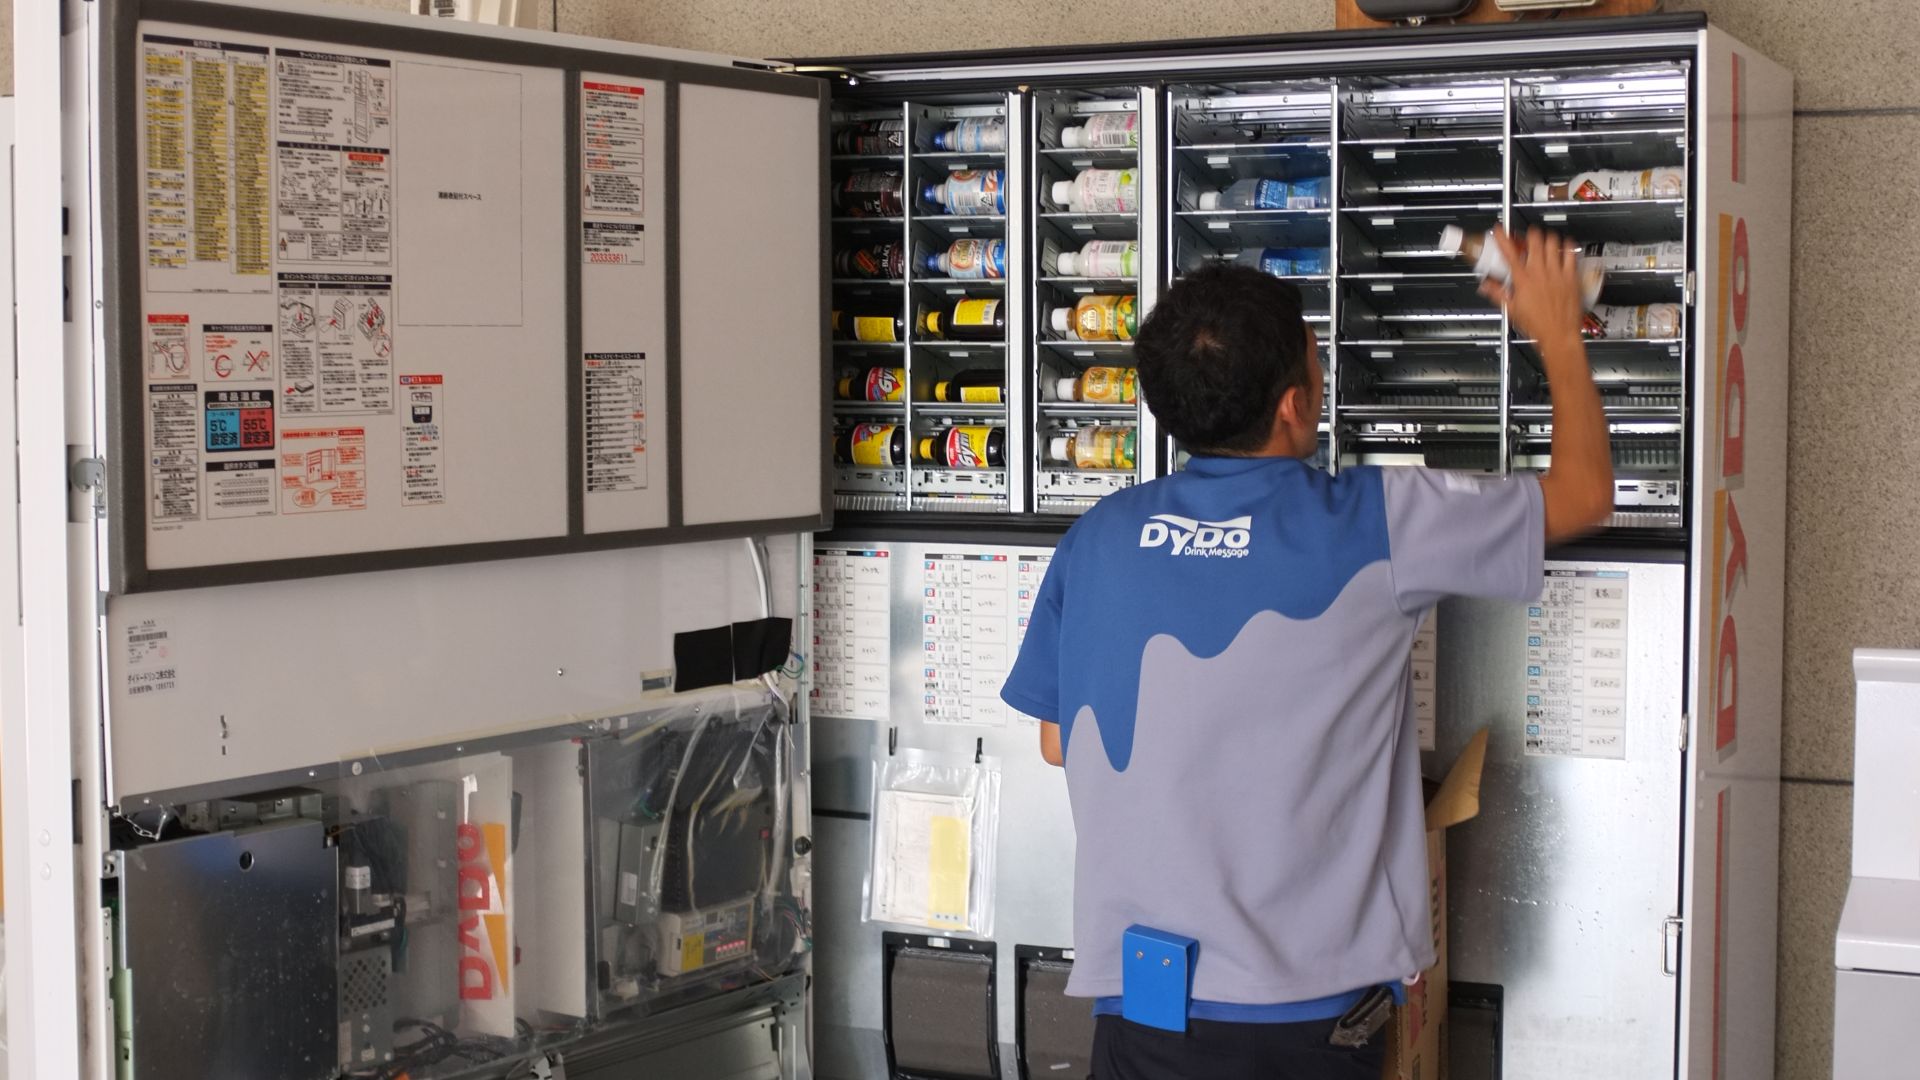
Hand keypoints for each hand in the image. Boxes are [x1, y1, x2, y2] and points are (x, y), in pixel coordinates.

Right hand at [1479, 227, 1584, 350]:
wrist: (1559, 334)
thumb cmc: (1537, 325)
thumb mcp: (1511, 309)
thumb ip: (1497, 293)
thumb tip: (1485, 286)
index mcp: (1523, 280)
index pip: (1509, 252)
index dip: (1502, 237)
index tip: (1500, 229)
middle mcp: (1540, 272)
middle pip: (1534, 240)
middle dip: (1529, 233)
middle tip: (1527, 235)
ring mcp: (1557, 272)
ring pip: (1553, 242)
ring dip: (1547, 237)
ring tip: (1545, 239)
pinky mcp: (1571, 276)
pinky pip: (1571, 253)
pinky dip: (1567, 246)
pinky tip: (1564, 246)